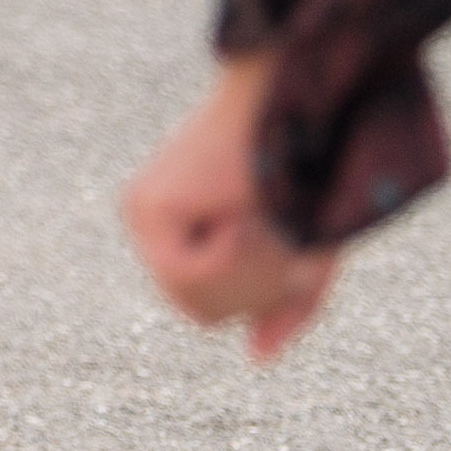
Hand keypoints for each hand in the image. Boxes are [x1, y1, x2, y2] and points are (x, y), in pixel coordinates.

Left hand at [122, 52, 344, 360]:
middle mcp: (150, 224)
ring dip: (248, 271)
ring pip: (193, 299)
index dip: (257, 295)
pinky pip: (190, 274)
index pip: (209, 308)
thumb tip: (255, 358)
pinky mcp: (147, 205)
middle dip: (254, 285)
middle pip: (198, 310)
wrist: (294, 93)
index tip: (288, 247)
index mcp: (183, 233)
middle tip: (278, 231)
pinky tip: (246, 213)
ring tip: (266, 219)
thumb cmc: (308, 164)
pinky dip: (232, 256)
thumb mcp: (306, 248)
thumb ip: (286, 307)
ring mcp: (142, 213)